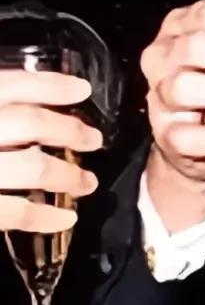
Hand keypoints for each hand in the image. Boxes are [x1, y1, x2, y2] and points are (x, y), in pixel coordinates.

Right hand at [0, 70, 101, 231]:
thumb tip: (18, 103)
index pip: (11, 85)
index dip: (50, 85)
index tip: (82, 89)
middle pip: (30, 123)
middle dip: (70, 131)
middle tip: (94, 140)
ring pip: (35, 167)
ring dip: (69, 175)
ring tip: (88, 183)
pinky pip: (18, 212)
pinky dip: (47, 217)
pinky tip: (66, 219)